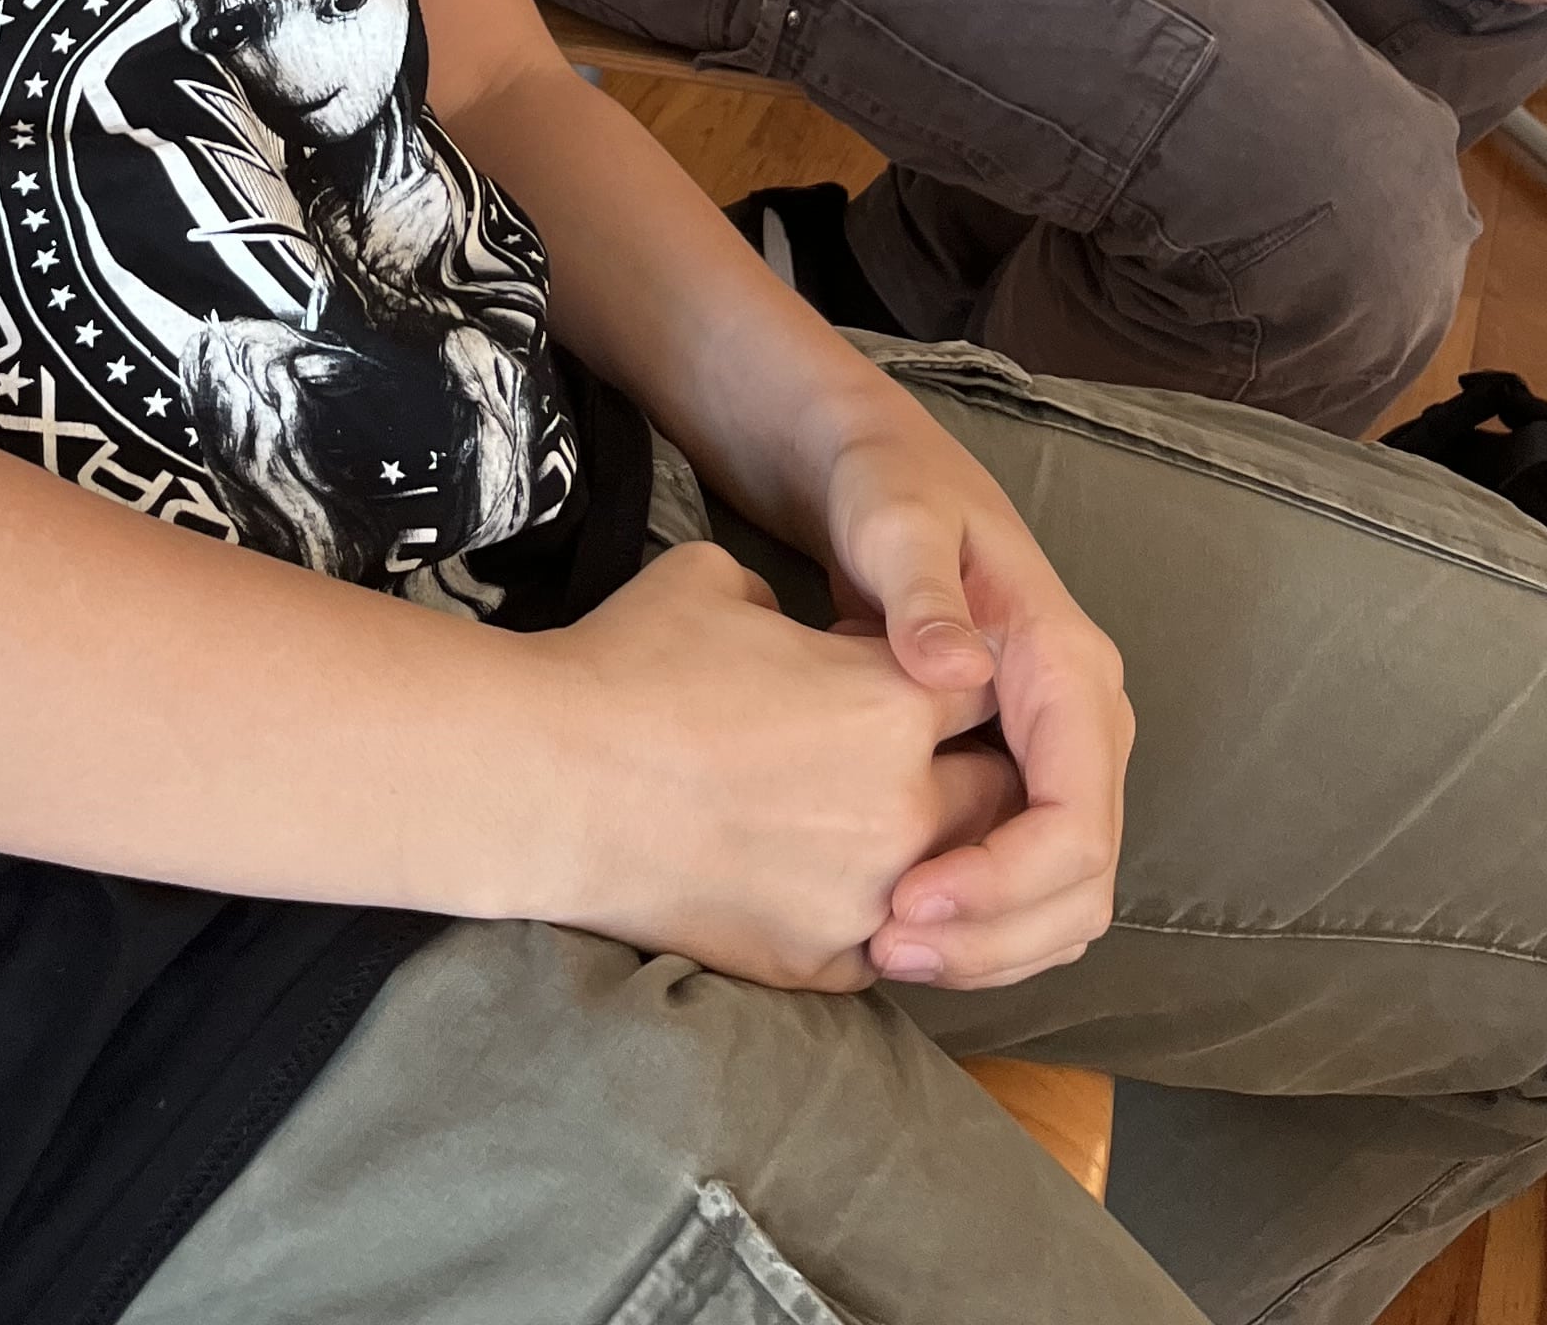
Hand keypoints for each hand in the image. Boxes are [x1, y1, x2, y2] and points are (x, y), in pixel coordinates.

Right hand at [530, 543, 1020, 991]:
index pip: (986, 691)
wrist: (550, 782)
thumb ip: (792, 608)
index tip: (928, 677)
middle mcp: (904, 809)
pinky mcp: (818, 964)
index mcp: (895, 704)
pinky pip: (884, 943)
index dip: (959, 677)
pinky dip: (872, 914)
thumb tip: (795, 636)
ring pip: (955, 885)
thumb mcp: (718, 583)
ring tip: (880, 825)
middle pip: (996, 797)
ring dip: (937, 855)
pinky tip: (825, 879)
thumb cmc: (631, 667)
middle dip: (968, 771)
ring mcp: (865, 899)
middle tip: (926, 757)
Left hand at [803, 384, 1131, 993]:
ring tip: (887, 954)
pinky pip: (1033, 881)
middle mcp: (1086, 721)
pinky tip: (903, 930)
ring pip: (1067, 895)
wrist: (880, 474)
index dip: (1005, 882)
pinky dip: (984, 924)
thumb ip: (923, 595)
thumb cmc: (889, 491)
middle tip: (889, 951)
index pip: (1077, 818)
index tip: (908, 903)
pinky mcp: (1025, 774)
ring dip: (992, 944)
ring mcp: (1061, 753)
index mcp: (1069, 668)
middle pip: (1084, 879)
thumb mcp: (897, 524)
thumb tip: (959, 671)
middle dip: (998, 934)